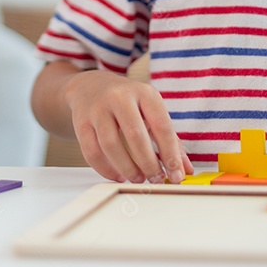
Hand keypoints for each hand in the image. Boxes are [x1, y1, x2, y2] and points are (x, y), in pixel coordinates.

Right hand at [64, 69, 192, 183]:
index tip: (176, 175)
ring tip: (138, 178)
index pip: (161, 126)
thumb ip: (170, 140)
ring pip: (111, 145)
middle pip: (135, 136)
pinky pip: (92, 152)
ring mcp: (98, 109)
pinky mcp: (81, 122)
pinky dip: (106, 170)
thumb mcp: (151, 112)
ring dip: (127, 169)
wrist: (90, 87)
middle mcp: (120, 97)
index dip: (170, 154)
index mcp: (144, 93)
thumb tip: (185, 170)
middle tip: (156, 180)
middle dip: (148, 164)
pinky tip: (118, 175)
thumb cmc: (128, 103)